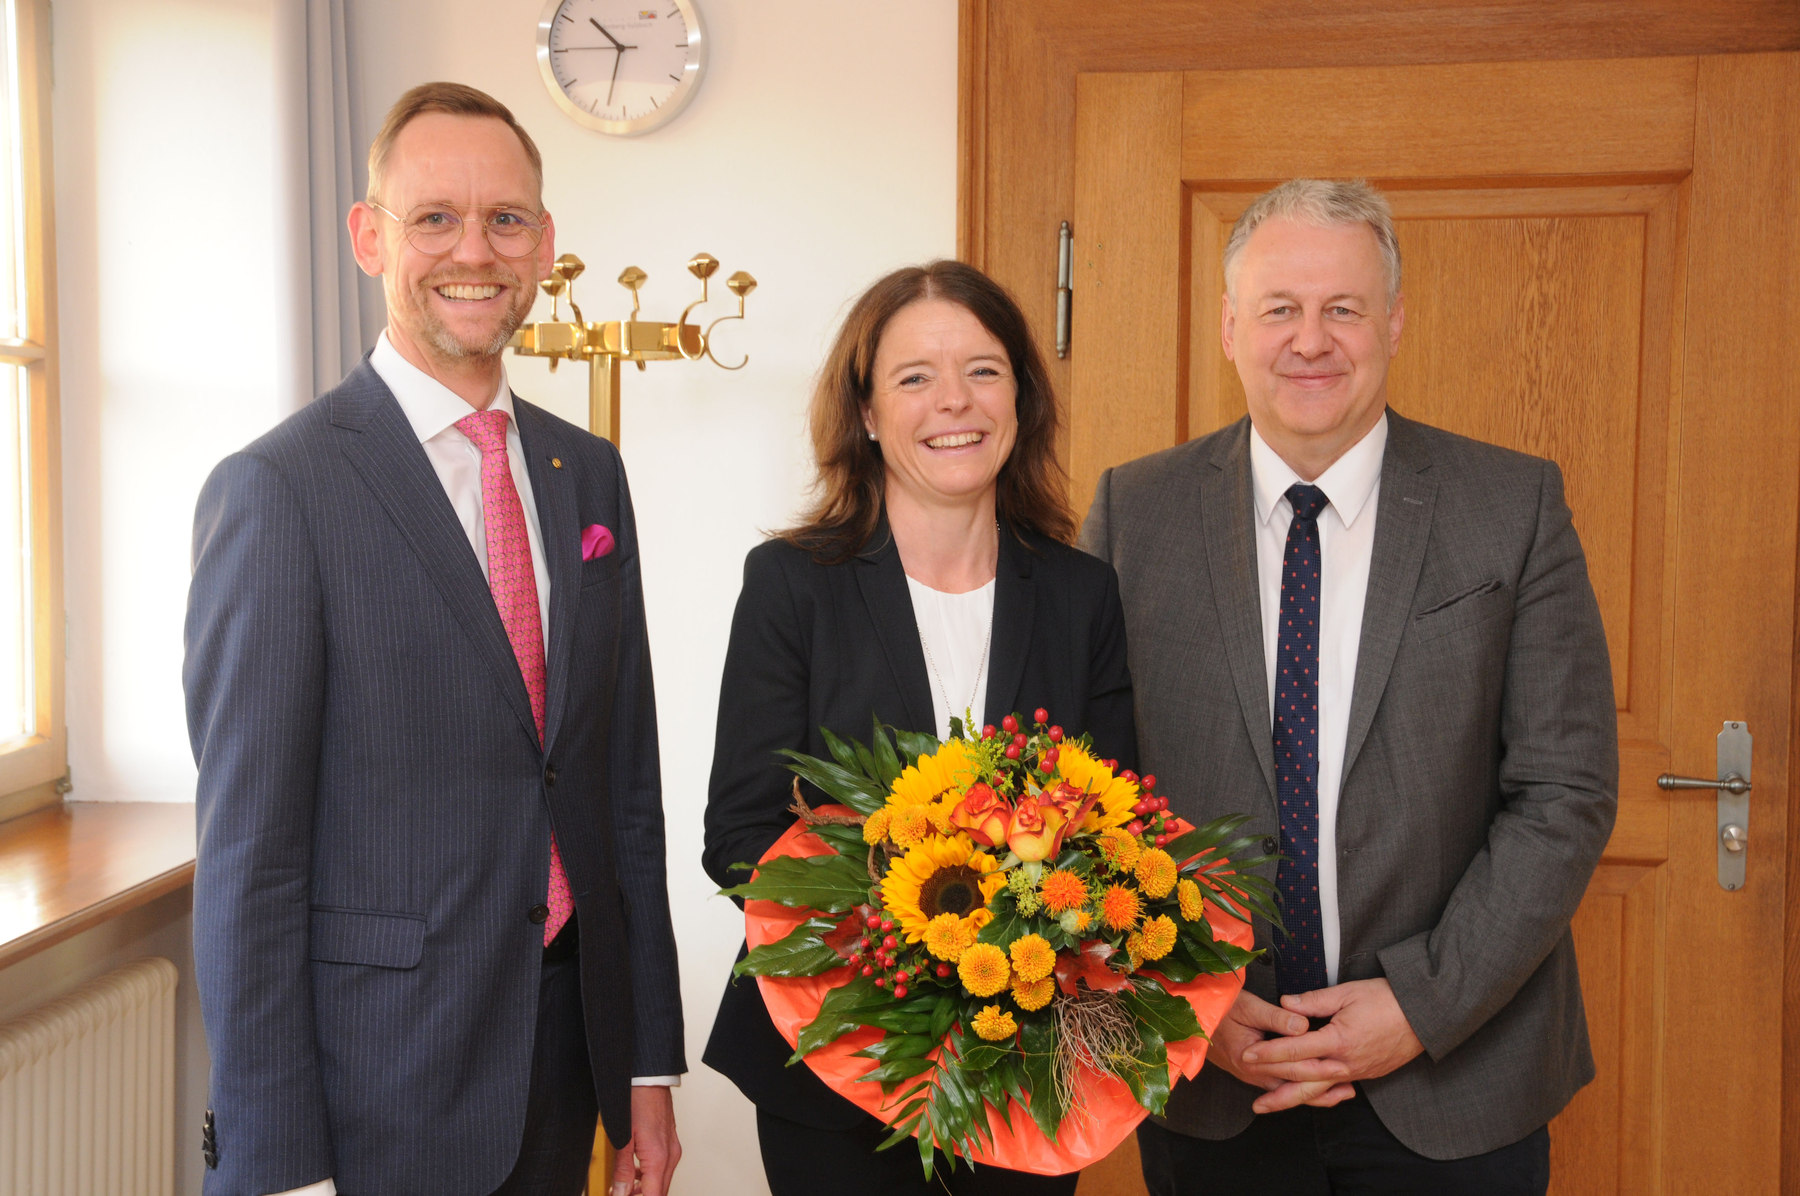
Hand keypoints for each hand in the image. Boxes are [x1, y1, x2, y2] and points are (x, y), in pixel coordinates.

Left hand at [609, 1086, 680, 1195]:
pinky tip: (634, 1175)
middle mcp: (670, 1155)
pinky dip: (649, 1177)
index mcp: (659, 1158)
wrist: (650, 1077)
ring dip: (644, 1190)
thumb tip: (621, 1193)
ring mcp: (672, 1148)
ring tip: (623, 1189)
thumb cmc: (638, 1100)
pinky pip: (663, 1169)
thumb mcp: (623, 1138)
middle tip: (620, 1194)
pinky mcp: (670, 1142)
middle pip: (659, 1193)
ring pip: (661, 1183)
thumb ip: (623, 1170)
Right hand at [1208, 989, 1354, 1113]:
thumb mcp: (1247, 1006)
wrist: (1195, 1017)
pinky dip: (1302, 1091)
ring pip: (1289, 1091)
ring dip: (1316, 1093)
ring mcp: (1253, 1078)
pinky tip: (1318, 1091)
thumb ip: (1276, 1017)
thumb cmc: (1219, 1008)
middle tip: (1350, 1083)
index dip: (1319, 1065)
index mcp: (1251, 1057)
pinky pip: (1282, 1088)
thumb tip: (1302, 1025)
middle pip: (1294, 1083)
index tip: (1342, 1063)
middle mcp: (1253, 1074)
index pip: (1292, 1065)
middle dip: (1324, 1085)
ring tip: (1343, 1093)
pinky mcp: (1254, 1076)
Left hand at [1240, 978, 1423, 1111]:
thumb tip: (1285, 1004)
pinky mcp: (1365, 1074)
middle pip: (1303, 1080)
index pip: (1295, 1050)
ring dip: (1291, 1100)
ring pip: (1318, 1091)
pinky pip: (1334, 1089)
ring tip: (1269, 1106)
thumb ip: (1313, 1001)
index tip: (1248, 1056)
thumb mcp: (1347, 992)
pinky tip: (1303, 1099)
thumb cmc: (1387, 999)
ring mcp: (1357, 1072)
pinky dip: (1316, 1096)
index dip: (1269, 1054)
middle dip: (1274, 1088)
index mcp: (1339, 1040)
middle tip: (1251, 1097)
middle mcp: (1346, 1062)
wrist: (1425, 1015)